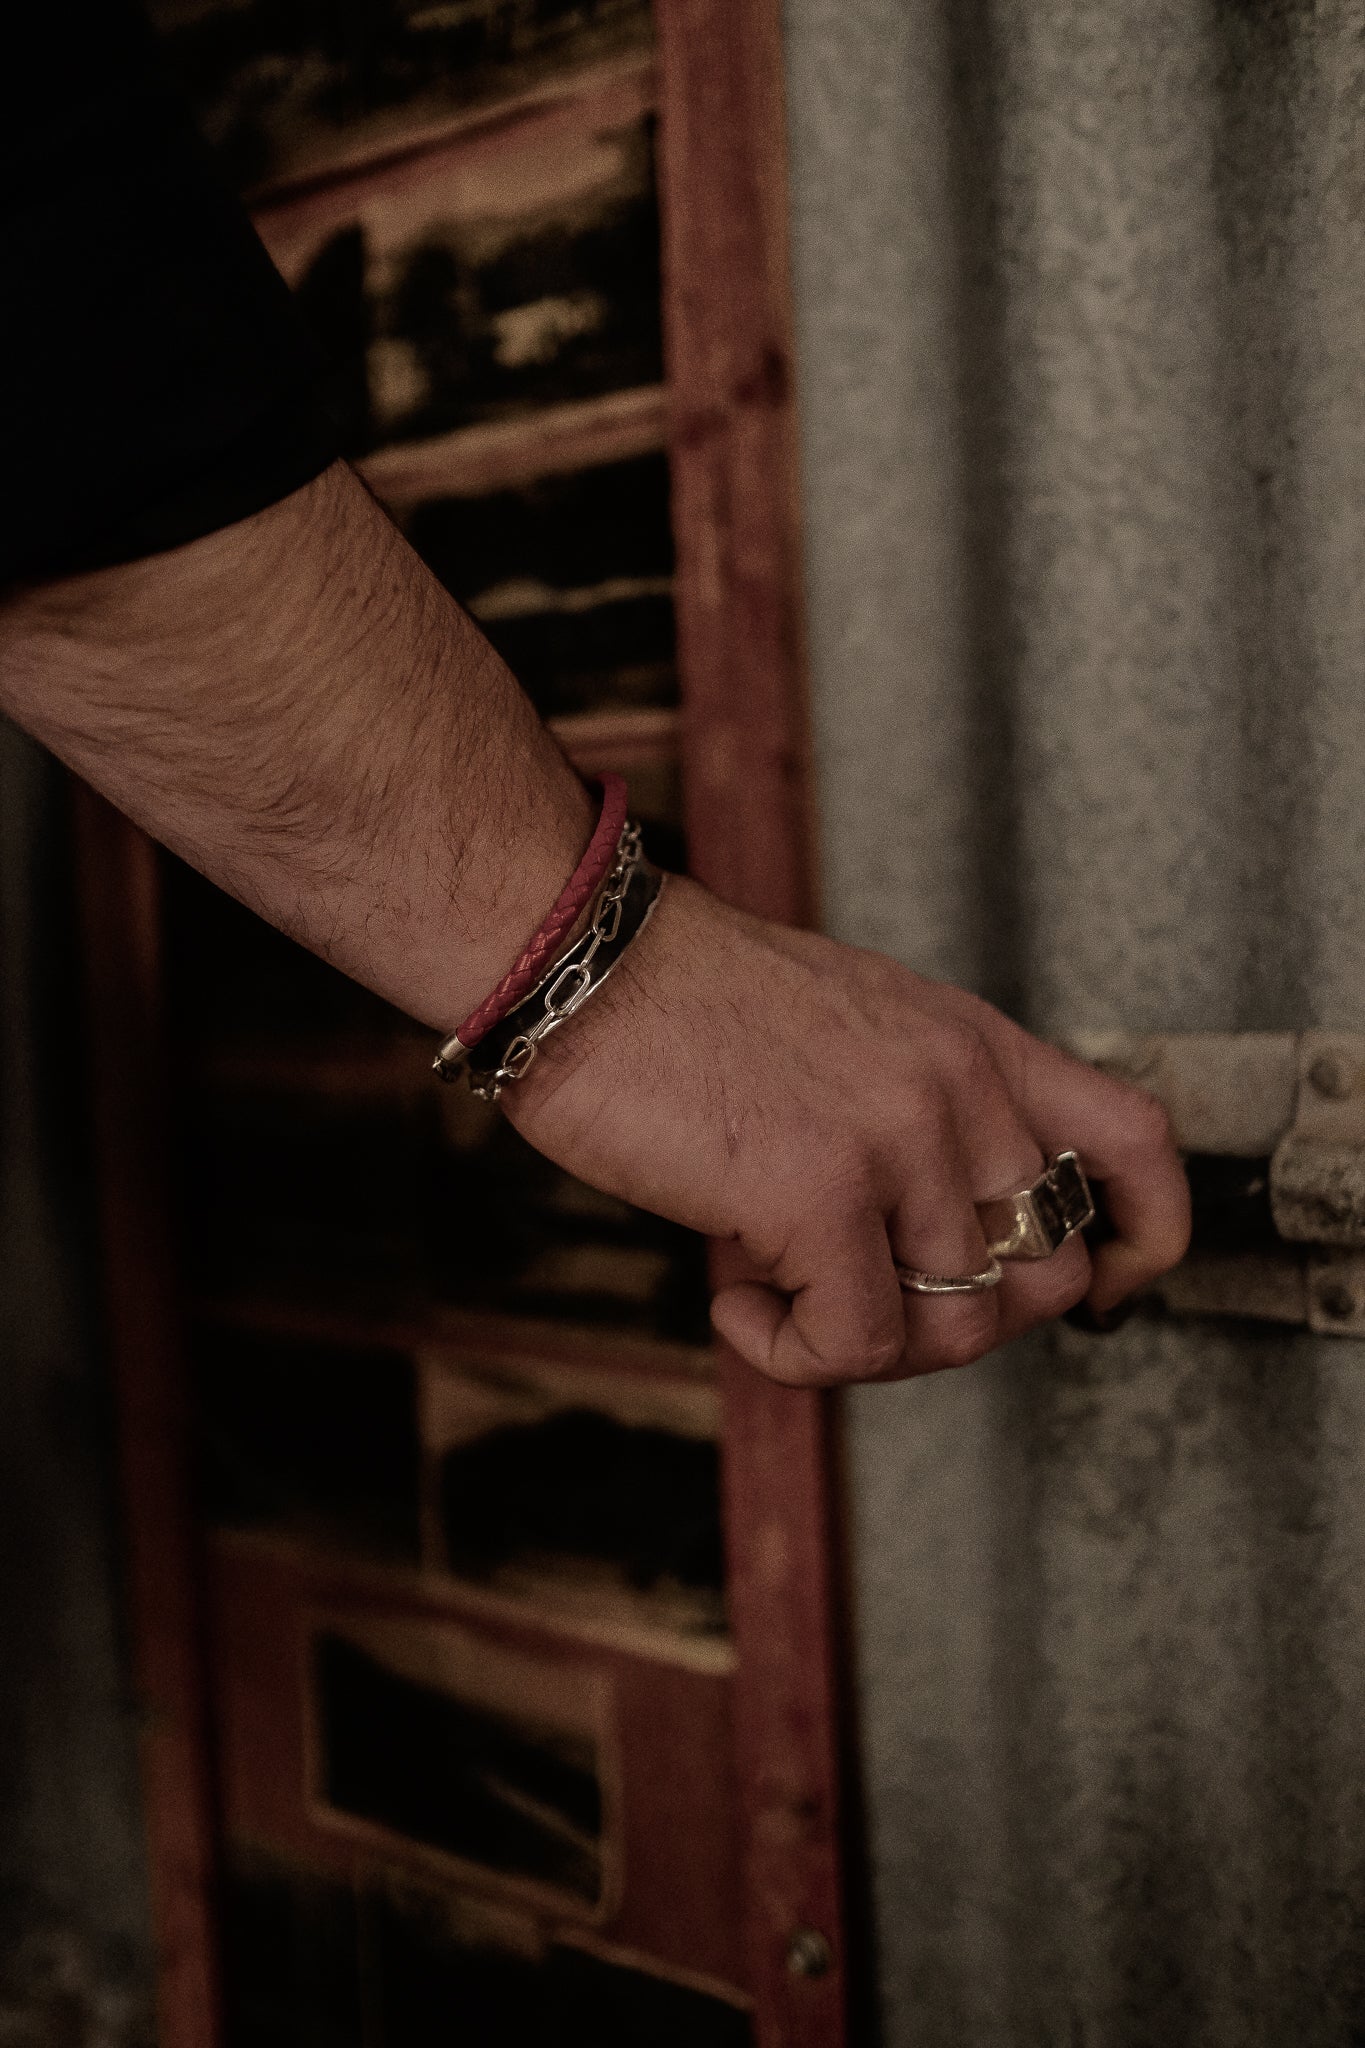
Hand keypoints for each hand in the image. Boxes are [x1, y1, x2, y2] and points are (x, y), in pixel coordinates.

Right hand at [505, 876, 1190, 1385]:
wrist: (581, 964)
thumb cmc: (685, 1005)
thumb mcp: (851, 1032)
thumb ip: (923, 1114)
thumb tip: (942, 1247)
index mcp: (974, 1042)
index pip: (1136, 1143)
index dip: (1147, 1239)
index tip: (1102, 1294)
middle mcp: (958, 1085)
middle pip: (1043, 1276)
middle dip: (953, 1324)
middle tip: (850, 1298)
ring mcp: (898, 1136)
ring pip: (952, 1329)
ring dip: (853, 1338)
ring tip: (767, 1280)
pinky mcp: (819, 1192)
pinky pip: (854, 1346)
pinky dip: (788, 1354)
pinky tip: (729, 1299)